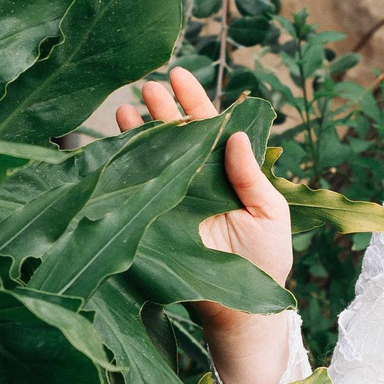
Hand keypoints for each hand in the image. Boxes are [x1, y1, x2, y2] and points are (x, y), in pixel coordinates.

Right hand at [111, 66, 293, 314]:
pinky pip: (137, 188)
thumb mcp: (269, 212)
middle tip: (147, 86)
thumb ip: (252, 175)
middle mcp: (197, 179)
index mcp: (227, 172)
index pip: (210, 127)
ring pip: (153, 156)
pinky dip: (124, 166)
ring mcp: (174, 198)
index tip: (179, 75)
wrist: (241, 308)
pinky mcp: (154, 220)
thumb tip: (236, 135)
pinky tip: (114, 144)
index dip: (195, 100)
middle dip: (160, 108)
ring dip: (138, 131)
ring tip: (124, 107)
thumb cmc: (265, 261)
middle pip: (176, 135)